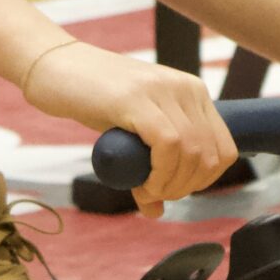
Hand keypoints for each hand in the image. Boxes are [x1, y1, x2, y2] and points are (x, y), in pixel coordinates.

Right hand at [23, 41, 236, 218]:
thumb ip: (149, 166)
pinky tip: (141, 184)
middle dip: (186, 188)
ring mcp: (163, 90)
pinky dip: (160, 175)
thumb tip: (157, 212)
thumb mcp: (130, 134)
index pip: (224, 149)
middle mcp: (186, 88)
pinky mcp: (138, 98)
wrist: (55, 67)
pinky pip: (169, 146)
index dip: (204, 181)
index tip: (173, 190)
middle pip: (211, 157)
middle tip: (153, 194)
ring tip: (143, 190)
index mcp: (192, 92)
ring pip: (193, 154)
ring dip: (170, 186)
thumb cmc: (92, 100)